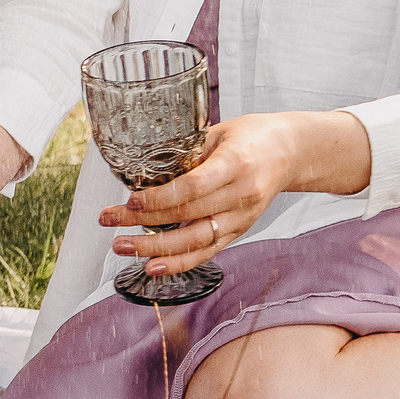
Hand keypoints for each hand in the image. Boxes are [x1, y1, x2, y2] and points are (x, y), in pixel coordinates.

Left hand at [100, 109, 371, 275]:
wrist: (291, 152)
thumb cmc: (252, 136)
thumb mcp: (220, 131)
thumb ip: (187, 149)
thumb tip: (144, 164)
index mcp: (236, 164)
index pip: (193, 187)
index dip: (161, 197)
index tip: (131, 200)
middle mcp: (241, 196)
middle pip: (188, 215)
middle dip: (143, 222)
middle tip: (109, 220)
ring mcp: (242, 218)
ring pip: (195, 241)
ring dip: (155, 248)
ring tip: (121, 247)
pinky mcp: (240, 231)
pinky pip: (207, 252)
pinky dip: (179, 263)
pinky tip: (152, 266)